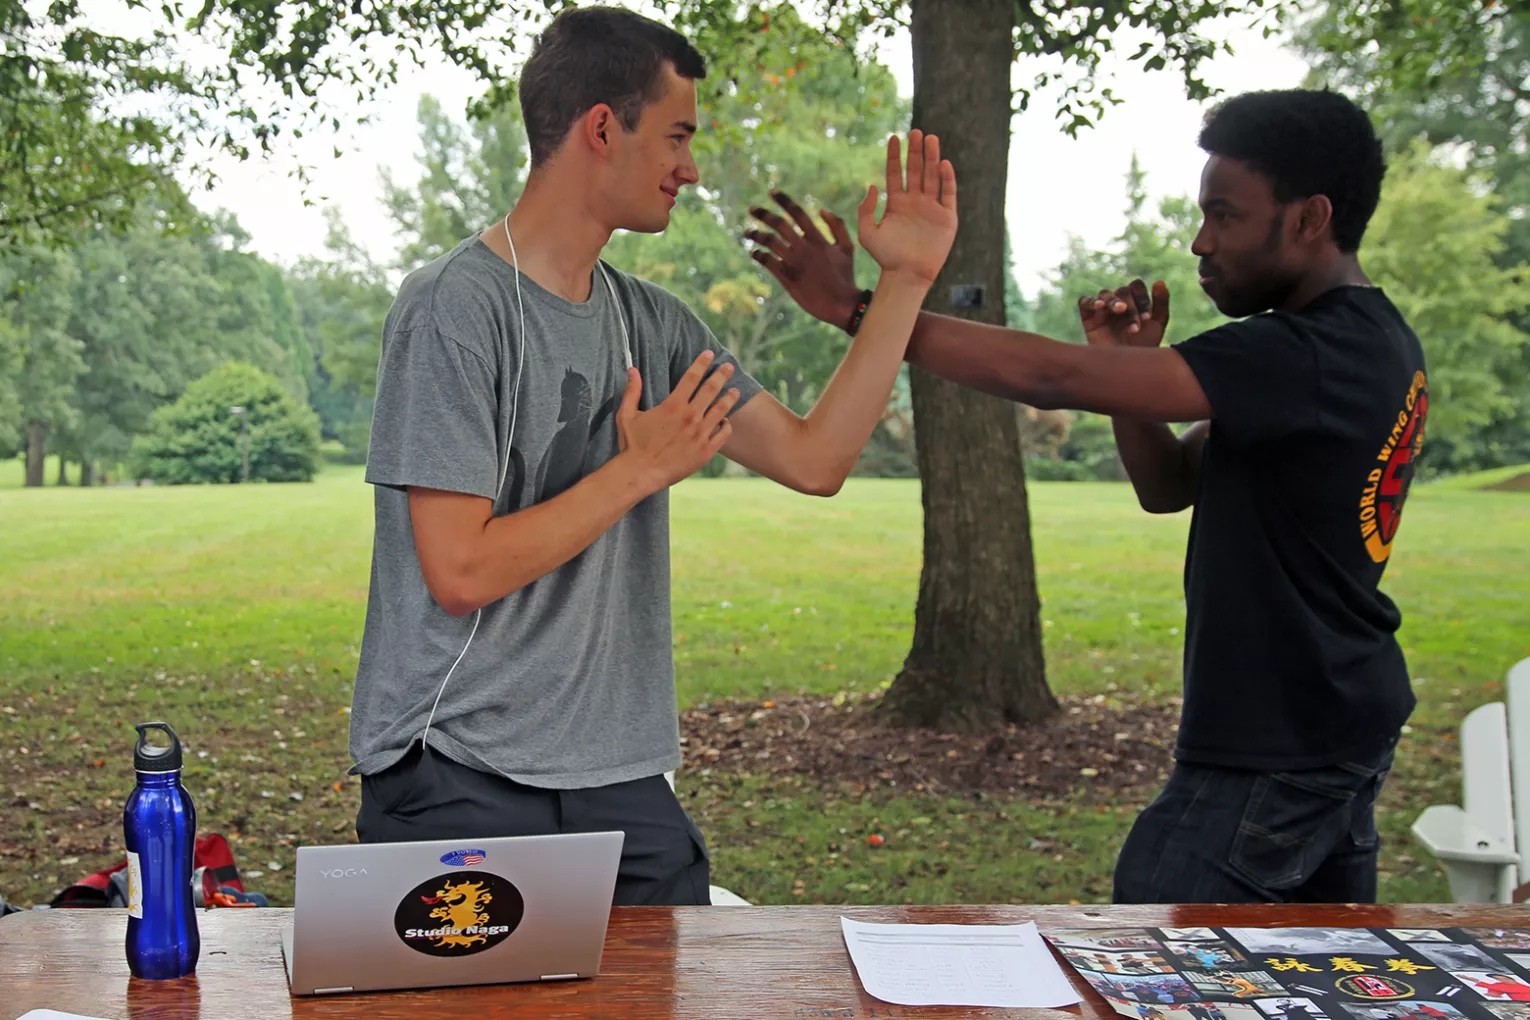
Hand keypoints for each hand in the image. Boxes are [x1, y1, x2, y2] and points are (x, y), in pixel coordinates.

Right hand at [615, 352, 739, 491]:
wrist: (640, 473)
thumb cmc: (632, 445)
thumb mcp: (627, 415)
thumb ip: (632, 391)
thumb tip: (632, 370)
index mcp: (673, 406)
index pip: (691, 377)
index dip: (701, 363)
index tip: (709, 354)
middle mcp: (690, 417)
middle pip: (711, 389)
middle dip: (722, 375)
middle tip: (729, 367)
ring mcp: (700, 434)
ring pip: (721, 410)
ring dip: (730, 398)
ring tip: (735, 391)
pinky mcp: (705, 451)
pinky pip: (723, 434)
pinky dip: (726, 425)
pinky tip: (725, 421)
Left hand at [746, 192, 861, 328]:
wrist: (841, 304)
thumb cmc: (845, 276)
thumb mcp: (847, 248)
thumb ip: (837, 226)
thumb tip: (823, 209)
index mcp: (818, 239)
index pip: (798, 213)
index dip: (784, 200)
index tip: (772, 192)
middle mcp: (804, 249)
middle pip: (779, 225)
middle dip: (763, 214)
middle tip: (751, 209)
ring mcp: (794, 263)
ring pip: (770, 242)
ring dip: (756, 235)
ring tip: (747, 232)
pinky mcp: (787, 278)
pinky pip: (768, 262)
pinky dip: (758, 255)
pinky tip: (754, 252)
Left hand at [855, 129, 956, 283]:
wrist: (907, 275)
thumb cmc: (886, 257)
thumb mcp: (867, 233)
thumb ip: (865, 210)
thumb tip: (871, 186)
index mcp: (896, 203)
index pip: (895, 173)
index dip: (894, 156)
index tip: (894, 138)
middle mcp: (914, 202)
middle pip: (915, 171)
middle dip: (916, 151)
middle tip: (916, 132)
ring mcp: (931, 208)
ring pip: (932, 177)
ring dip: (932, 158)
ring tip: (931, 139)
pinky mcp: (946, 217)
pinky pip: (948, 194)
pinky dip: (947, 179)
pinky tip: (943, 164)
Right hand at [1079, 279, 1170, 347]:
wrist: (1126, 370)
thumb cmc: (1143, 347)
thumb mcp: (1157, 324)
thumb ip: (1161, 302)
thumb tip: (1159, 281)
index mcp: (1134, 301)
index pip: (1136, 287)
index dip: (1142, 297)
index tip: (1147, 317)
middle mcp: (1118, 302)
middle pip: (1122, 291)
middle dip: (1131, 306)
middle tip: (1136, 326)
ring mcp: (1102, 310)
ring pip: (1105, 294)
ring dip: (1114, 301)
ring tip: (1121, 311)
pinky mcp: (1088, 318)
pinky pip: (1084, 302)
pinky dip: (1091, 301)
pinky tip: (1100, 306)